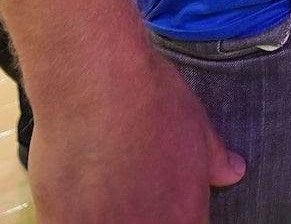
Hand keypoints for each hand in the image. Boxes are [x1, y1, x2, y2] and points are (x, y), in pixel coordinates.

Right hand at [30, 47, 244, 222]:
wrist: (94, 82)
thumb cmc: (148, 99)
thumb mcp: (196, 126)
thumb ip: (214, 161)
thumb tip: (231, 171)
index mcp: (185, 216)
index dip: (173, 213)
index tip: (162, 199)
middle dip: (140, 213)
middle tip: (130, 187)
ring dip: (105, 213)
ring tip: (101, 186)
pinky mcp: (59, 222)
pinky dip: (71, 212)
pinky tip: (74, 189)